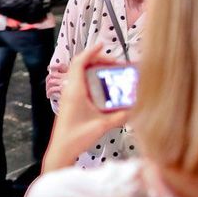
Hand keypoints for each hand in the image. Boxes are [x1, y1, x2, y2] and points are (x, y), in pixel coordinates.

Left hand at [42, 42, 129, 172]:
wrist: (61, 150)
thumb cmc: (76, 137)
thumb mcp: (102, 126)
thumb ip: (121, 116)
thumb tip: (136, 108)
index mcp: (75, 90)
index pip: (80, 62)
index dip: (91, 51)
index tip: (102, 45)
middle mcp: (70, 90)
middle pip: (82, 66)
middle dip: (99, 61)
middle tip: (115, 64)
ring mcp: (69, 96)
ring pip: (82, 76)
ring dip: (96, 71)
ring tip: (112, 73)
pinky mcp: (71, 103)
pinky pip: (82, 85)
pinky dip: (93, 82)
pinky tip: (105, 89)